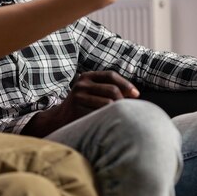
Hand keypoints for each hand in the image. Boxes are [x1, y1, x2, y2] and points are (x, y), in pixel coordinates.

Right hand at [22, 71, 138, 137]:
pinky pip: (102, 113)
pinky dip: (109, 117)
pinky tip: (109, 120)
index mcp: (86, 76)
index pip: (111, 75)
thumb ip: (108, 88)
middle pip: (113, 90)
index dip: (126, 84)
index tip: (136, 94)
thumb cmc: (83, 105)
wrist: (60, 118)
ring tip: (117, 115)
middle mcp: (81, 84)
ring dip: (118, 110)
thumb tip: (134, 93)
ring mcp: (79, 96)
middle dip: (123, 100)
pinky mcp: (78, 109)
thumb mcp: (91, 90)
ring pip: (109, 103)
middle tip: (126, 109)